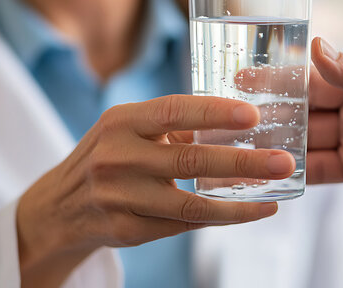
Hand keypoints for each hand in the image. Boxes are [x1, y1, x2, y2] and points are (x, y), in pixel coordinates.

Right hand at [16, 95, 294, 286]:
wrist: (60, 206)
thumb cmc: (107, 155)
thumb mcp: (128, 129)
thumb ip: (172, 126)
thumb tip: (234, 121)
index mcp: (121, 121)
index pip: (172, 111)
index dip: (213, 113)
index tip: (253, 115)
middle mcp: (117, 158)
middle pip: (189, 161)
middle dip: (242, 162)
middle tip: (283, 163)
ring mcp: (120, 198)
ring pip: (190, 205)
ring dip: (238, 203)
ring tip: (274, 195)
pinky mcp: (127, 230)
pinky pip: (182, 226)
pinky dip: (218, 219)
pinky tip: (246, 212)